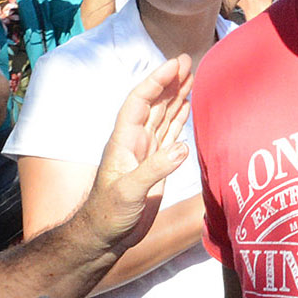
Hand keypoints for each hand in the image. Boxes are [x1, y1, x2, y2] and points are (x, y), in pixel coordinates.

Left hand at [81, 56, 192, 255]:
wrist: (105, 236)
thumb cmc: (108, 214)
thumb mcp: (129, 192)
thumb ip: (155, 170)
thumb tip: (182, 148)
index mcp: (124, 140)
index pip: (140, 101)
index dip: (157, 81)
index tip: (175, 65)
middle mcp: (135, 141)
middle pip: (154, 103)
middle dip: (170, 82)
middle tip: (189, 61)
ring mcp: (146, 152)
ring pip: (163, 116)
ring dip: (176, 96)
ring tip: (192, 77)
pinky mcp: (156, 166)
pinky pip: (170, 135)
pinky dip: (179, 119)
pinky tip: (187, 108)